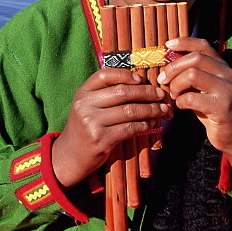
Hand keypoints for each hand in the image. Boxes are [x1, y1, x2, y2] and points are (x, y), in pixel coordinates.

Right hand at [52, 68, 170, 188]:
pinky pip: (129, 128)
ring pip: (129, 111)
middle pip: (122, 92)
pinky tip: (151, 124)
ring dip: (150, 110)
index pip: (105, 75)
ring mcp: (92, 123)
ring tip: (162, 110)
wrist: (70, 155)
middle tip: (161, 95)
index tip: (141, 79)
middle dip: (146, 92)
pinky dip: (144, 125)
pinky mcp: (101, 140)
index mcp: (82, 93)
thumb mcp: (87, 106)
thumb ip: (105, 94)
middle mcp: (85, 105)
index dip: (125, 75)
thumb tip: (139, 83)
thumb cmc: (85, 127)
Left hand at [158, 37, 231, 207]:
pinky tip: (181, 106)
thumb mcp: (204, 88)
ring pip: (192, 75)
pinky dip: (180, 101)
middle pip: (194, 58)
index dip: (184, 42)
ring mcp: (227, 90)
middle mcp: (228, 74)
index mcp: (223, 67)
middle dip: (173, 68)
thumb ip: (192, 74)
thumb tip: (167, 61)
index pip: (203, 45)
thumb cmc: (214, 110)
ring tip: (174, 95)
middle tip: (163, 80)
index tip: (167, 45)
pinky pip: (191, 98)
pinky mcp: (222, 107)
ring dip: (175, 85)